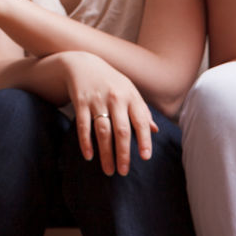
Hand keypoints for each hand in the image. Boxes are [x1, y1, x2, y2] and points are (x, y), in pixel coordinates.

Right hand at [59, 52, 157, 176]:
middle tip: (123, 172)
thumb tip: (155, 130)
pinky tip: (89, 156)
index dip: (144, 140)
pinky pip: (83, 125)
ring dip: (106, 153)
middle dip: (123, 153)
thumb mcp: (130, 92)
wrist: (82, 64)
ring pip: (103, 131)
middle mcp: (116, 99)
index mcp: (131, 97)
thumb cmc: (112, 83)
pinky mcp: (81, 102)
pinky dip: (86, 142)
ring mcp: (97, 100)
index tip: (145, 158)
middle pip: (121, 131)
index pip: (141, 122)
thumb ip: (142, 111)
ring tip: (109, 170)